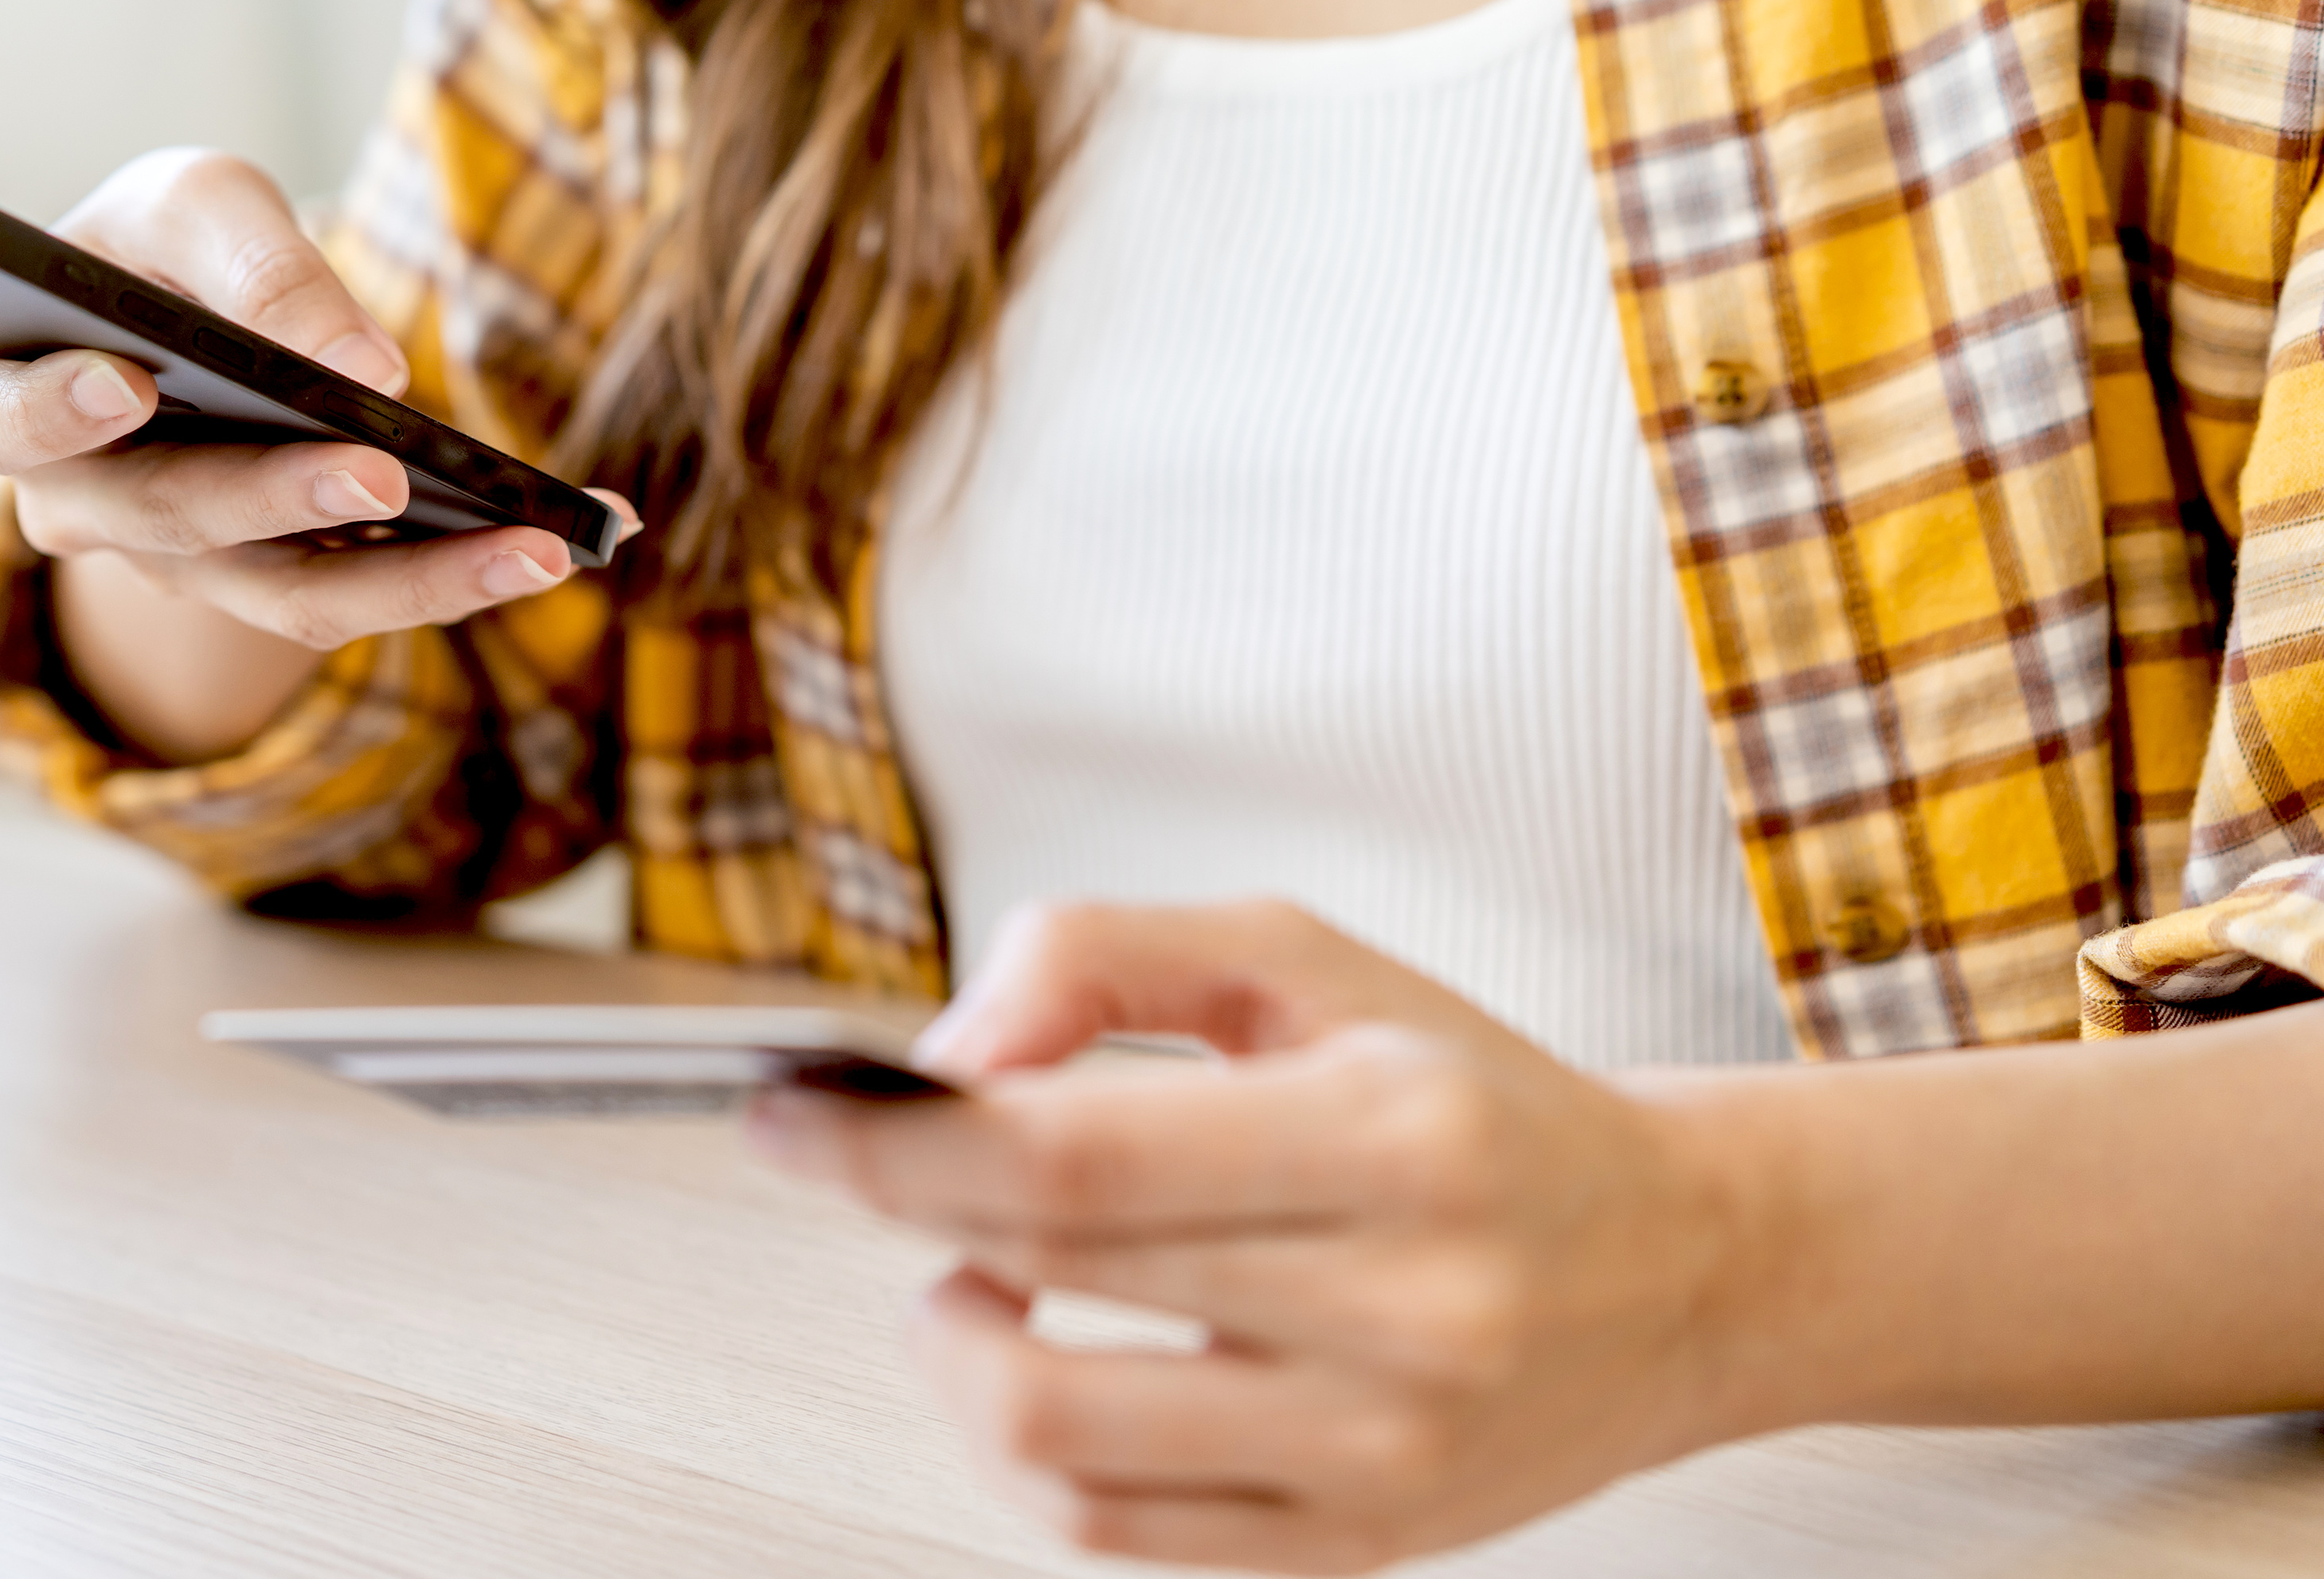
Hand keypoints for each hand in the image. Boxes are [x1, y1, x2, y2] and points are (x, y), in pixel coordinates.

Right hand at [0, 147, 627, 652]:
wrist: (202, 317)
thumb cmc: (169, 252)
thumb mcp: (197, 206)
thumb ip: (254, 264)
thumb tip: (361, 369)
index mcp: (8, 398)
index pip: (0, 422)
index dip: (56, 411)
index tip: (128, 383)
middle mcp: (84, 508)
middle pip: (176, 522)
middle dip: (284, 498)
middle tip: (381, 474)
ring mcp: (186, 567)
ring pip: (292, 596)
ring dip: (421, 577)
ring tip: (534, 548)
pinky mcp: (280, 587)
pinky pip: (373, 596)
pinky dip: (472, 569)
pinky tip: (571, 538)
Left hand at [747, 901, 1750, 1572]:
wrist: (1678, 1267)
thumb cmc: (1480, 1100)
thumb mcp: (1312, 957)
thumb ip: (1109, 955)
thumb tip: (950, 1054)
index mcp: (1397, 1134)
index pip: (1075, 1155)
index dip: (894, 1136)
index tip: (794, 1107)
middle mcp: (1404, 1310)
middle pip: (1044, 1277)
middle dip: (891, 1203)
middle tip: (849, 1151)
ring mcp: (1379, 1453)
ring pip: (1050, 1437)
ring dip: (950, 1340)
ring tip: (970, 1264)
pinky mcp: (1351, 1547)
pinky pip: (1110, 1533)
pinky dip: (1021, 1443)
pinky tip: (1037, 1351)